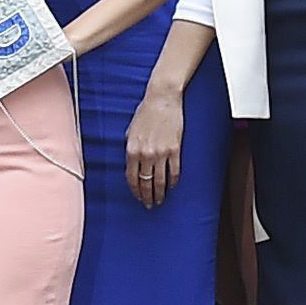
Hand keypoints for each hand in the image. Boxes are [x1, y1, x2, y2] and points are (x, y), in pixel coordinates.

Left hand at [124, 84, 185, 209]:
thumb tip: (132, 162)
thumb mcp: (130, 130)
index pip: (131, 177)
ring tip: (160, 200)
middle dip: (147, 196)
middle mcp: (145, 154)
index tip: (138, 197)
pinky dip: (172, 181)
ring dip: (159, 193)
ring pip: (159, 181)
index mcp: (131, 150)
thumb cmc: (145, 112)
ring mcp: (160, 153)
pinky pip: (173, 172)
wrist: (162, 99)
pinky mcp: (174, 150)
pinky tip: (172, 186)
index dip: (135, 190)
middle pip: (145, 182)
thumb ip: (130, 148)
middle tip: (149, 205)